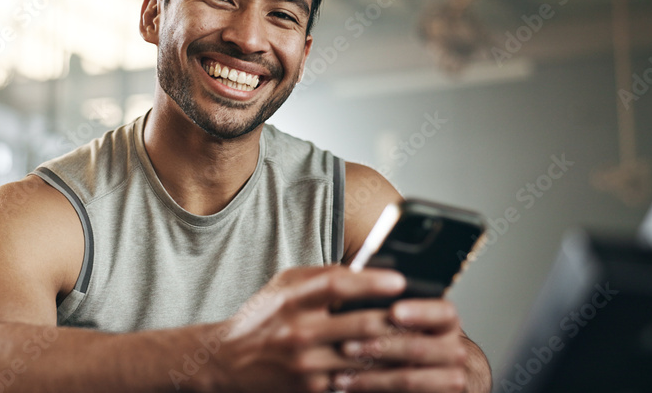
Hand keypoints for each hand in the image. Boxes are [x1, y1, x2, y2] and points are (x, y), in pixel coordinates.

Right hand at [207, 265, 407, 392]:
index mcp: (292, 298)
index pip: (337, 285)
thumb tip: (366, 269)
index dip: (371, 282)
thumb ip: (321, 276)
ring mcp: (304, 364)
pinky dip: (375, 374)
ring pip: (362, 357)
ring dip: (394, 350)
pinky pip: (352, 381)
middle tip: (424, 314)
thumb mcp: (284, 286)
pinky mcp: (309, 390)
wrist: (226, 362)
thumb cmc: (263, 317)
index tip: (400, 280)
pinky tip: (395, 368)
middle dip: (396, 320)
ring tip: (421, 342)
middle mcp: (298, 331)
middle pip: (359, 325)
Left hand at [331, 299, 468, 392]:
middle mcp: (452, 348)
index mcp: (445, 320)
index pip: (443, 312)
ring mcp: (448, 378)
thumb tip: (357, 277)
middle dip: (381, 346)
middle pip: (419, 348)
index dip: (419, 312)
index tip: (394, 311)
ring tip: (340, 370)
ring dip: (371, 375)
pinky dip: (373, 390)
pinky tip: (349, 384)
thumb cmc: (412, 337)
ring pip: (409, 378)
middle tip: (346, 345)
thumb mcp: (407, 316)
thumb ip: (388, 301)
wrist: (437, 375)